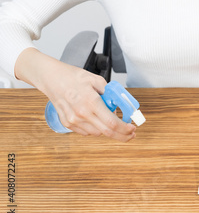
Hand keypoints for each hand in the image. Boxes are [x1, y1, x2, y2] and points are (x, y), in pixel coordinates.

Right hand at [15, 48, 135, 140]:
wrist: (51, 78)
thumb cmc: (72, 76)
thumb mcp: (95, 79)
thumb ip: (109, 92)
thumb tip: (120, 104)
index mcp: (91, 102)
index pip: (112, 123)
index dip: (125, 129)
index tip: (132, 128)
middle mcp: (81, 114)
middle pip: (107, 132)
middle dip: (122, 135)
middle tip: (130, 133)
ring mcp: (73, 121)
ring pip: (97, 133)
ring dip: (107, 130)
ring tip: (110, 120)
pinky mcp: (67, 124)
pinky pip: (86, 131)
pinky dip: (95, 128)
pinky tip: (96, 119)